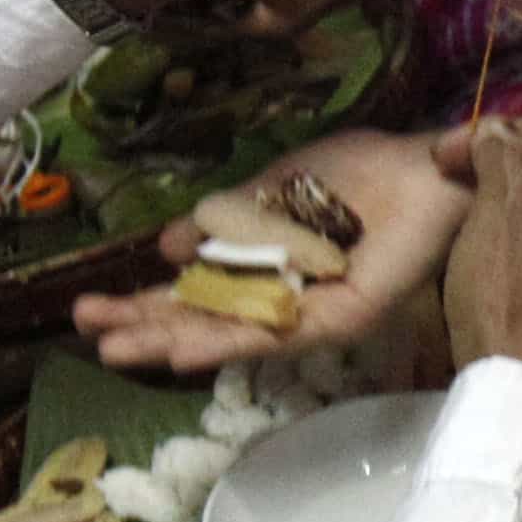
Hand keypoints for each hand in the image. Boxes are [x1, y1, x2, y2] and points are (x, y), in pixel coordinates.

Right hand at [74, 122, 472, 371]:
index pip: (193, 291)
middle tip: (90, 335)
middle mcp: (282, 297)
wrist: (432, 169)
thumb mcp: (276, 188)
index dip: (144, 302)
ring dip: (174, 342)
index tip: (90, 311)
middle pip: (203, 320)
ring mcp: (311, 311)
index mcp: (264, 266)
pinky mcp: (343, 317)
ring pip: (232, 335)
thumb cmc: (363, 172)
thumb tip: (165, 245)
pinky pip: (280, 335)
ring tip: (119, 351)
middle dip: (145, 327)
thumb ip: (225, 219)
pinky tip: (187, 350)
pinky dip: (231, 340)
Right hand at [440, 111, 521, 380]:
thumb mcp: (496, 212)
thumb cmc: (502, 291)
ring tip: (468, 200)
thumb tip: (497, 130)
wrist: (519, 380)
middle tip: (451, 170)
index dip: (488, 133)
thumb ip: (501, 159)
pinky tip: (496, 241)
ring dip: (511, 192)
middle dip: (502, 158)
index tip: (442, 154)